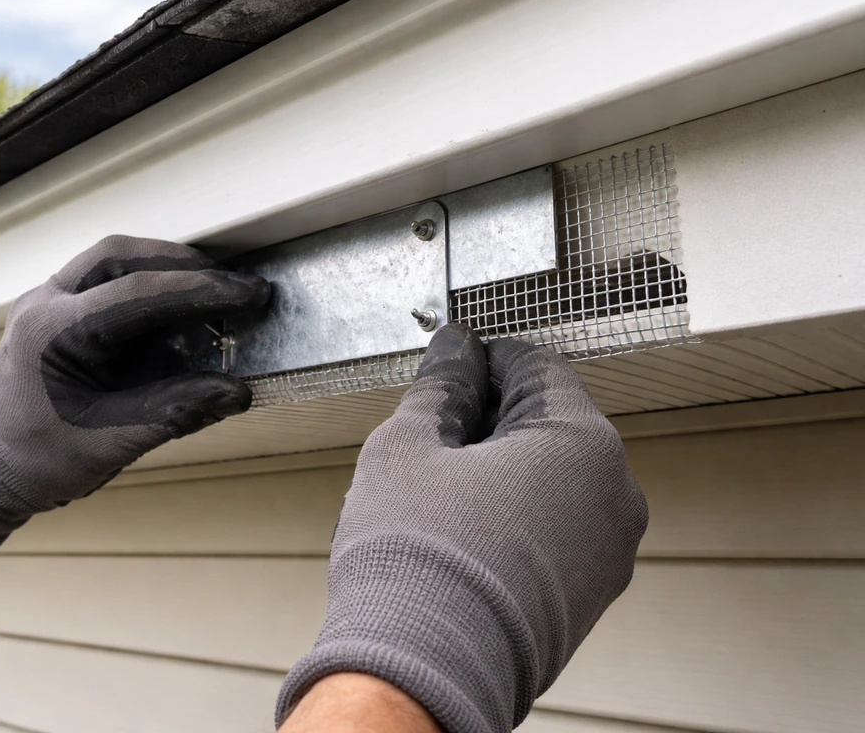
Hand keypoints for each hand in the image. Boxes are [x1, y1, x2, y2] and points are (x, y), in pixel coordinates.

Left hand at [0, 235, 269, 561]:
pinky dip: (150, 283)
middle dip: (184, 264)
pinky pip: (107, 280)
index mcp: (51, 334)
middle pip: (121, 256)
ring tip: (214, 288)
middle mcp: (45, 304)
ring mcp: (48, 302)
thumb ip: (174, 411)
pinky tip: (181, 305)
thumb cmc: (37, 462)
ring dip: (167, 267)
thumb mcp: (110, 443)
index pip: (137, 294)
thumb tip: (236, 392)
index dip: (200, 291)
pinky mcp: (60, 311)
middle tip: (235, 285)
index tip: (248, 295)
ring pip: (113, 259)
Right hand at [276, 324, 647, 732]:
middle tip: (433, 438)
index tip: (450, 370)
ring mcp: (611, 550)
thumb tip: (454, 352)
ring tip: (439, 495)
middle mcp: (616, 493)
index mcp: (582, 442)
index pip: (536, 365)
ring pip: (554, 478)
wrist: (424, 673)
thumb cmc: (415, 559)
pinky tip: (462, 535)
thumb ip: (441, 385)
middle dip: (490, 420)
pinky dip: (517, 516)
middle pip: (549, 422)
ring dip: (502, 470)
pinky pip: (559, 527)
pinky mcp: (593, 594)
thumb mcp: (410, 445)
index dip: (483, 359)